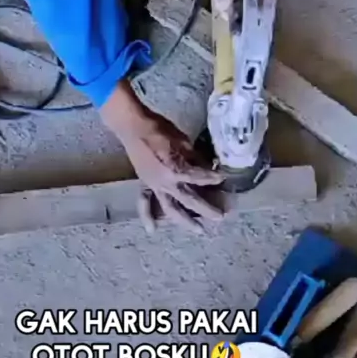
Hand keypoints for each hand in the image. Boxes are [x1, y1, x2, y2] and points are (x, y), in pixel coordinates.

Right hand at [100, 81, 223, 232]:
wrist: (133, 127)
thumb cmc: (159, 129)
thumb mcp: (182, 140)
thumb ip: (195, 158)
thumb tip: (207, 167)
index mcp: (176, 170)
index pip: (199, 178)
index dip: (213, 178)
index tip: (223, 179)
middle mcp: (165, 183)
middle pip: (189, 200)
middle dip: (206, 209)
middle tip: (220, 217)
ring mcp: (154, 186)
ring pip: (171, 209)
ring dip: (185, 221)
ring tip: (199, 230)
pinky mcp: (146, 184)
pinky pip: (146, 203)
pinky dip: (148, 217)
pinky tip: (153, 230)